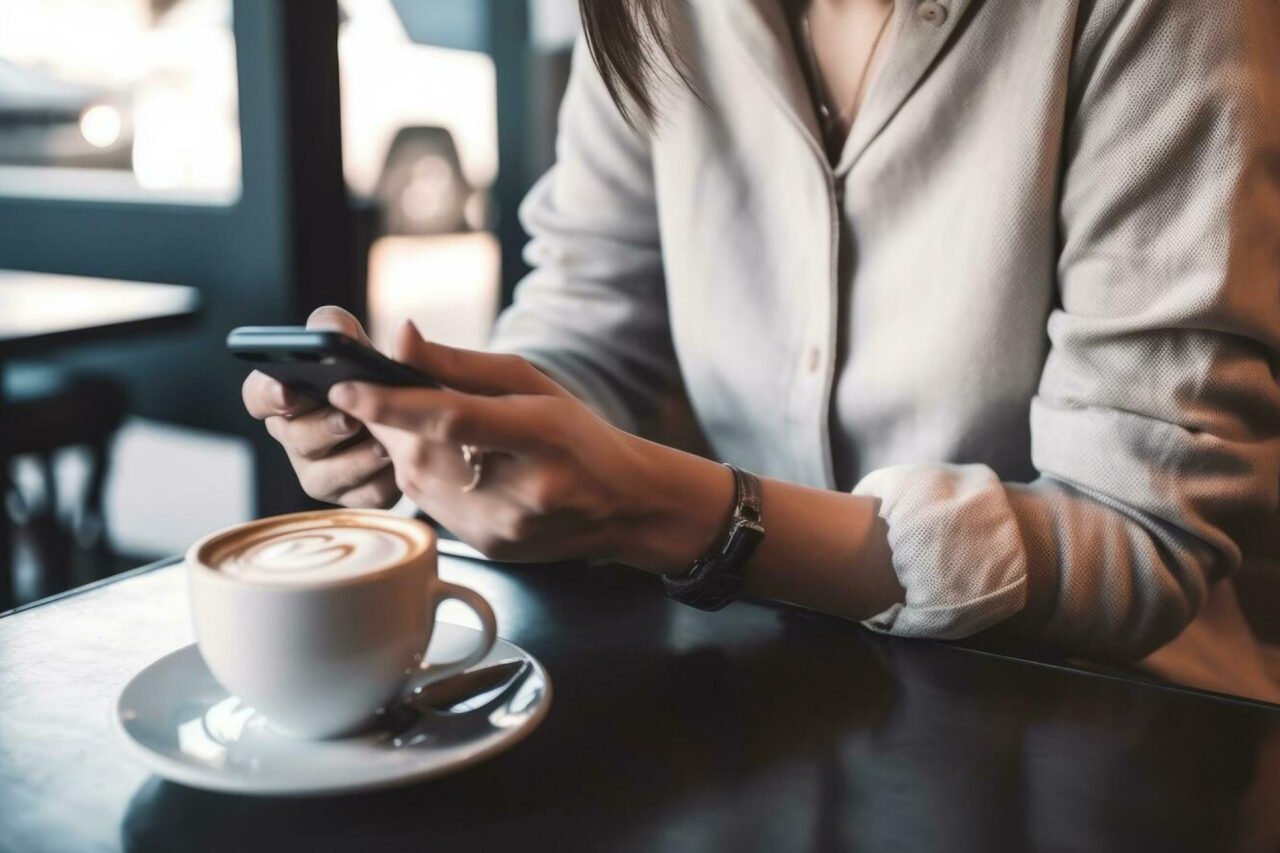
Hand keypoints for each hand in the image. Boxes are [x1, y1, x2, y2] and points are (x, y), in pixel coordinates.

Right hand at [241, 306, 399, 507]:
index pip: (258, 397)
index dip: (269, 396)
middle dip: (322, 428)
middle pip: (295, 438)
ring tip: (385, 444)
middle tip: (349, 419)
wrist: (411, 408)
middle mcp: (295, 437)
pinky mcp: (353, 496)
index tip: (287, 392)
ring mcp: (321, 472)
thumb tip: (333, 330)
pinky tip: (401, 466)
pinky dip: (382, 481)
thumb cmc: (369, 370)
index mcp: (284, 397)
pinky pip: (363, 495)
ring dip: (355, 459)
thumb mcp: (353, 340)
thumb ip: (336, 327)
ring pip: (326, 475)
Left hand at [327, 321, 734, 565]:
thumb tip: (401, 339)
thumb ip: (460, 363)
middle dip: (389, 422)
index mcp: (542, 436)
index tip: (346, 386)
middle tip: (379, 395)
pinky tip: (447, 463)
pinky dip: (423, 478)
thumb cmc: (579, 436)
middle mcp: (523, 490)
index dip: (394, 403)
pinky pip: (430, 507)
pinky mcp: (487, 548)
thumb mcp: (532, 384)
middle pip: (424, 453)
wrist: (624, 506)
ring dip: (404, 450)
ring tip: (424, 428)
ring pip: (417, 483)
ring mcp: (503, 527)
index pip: (453, 419)